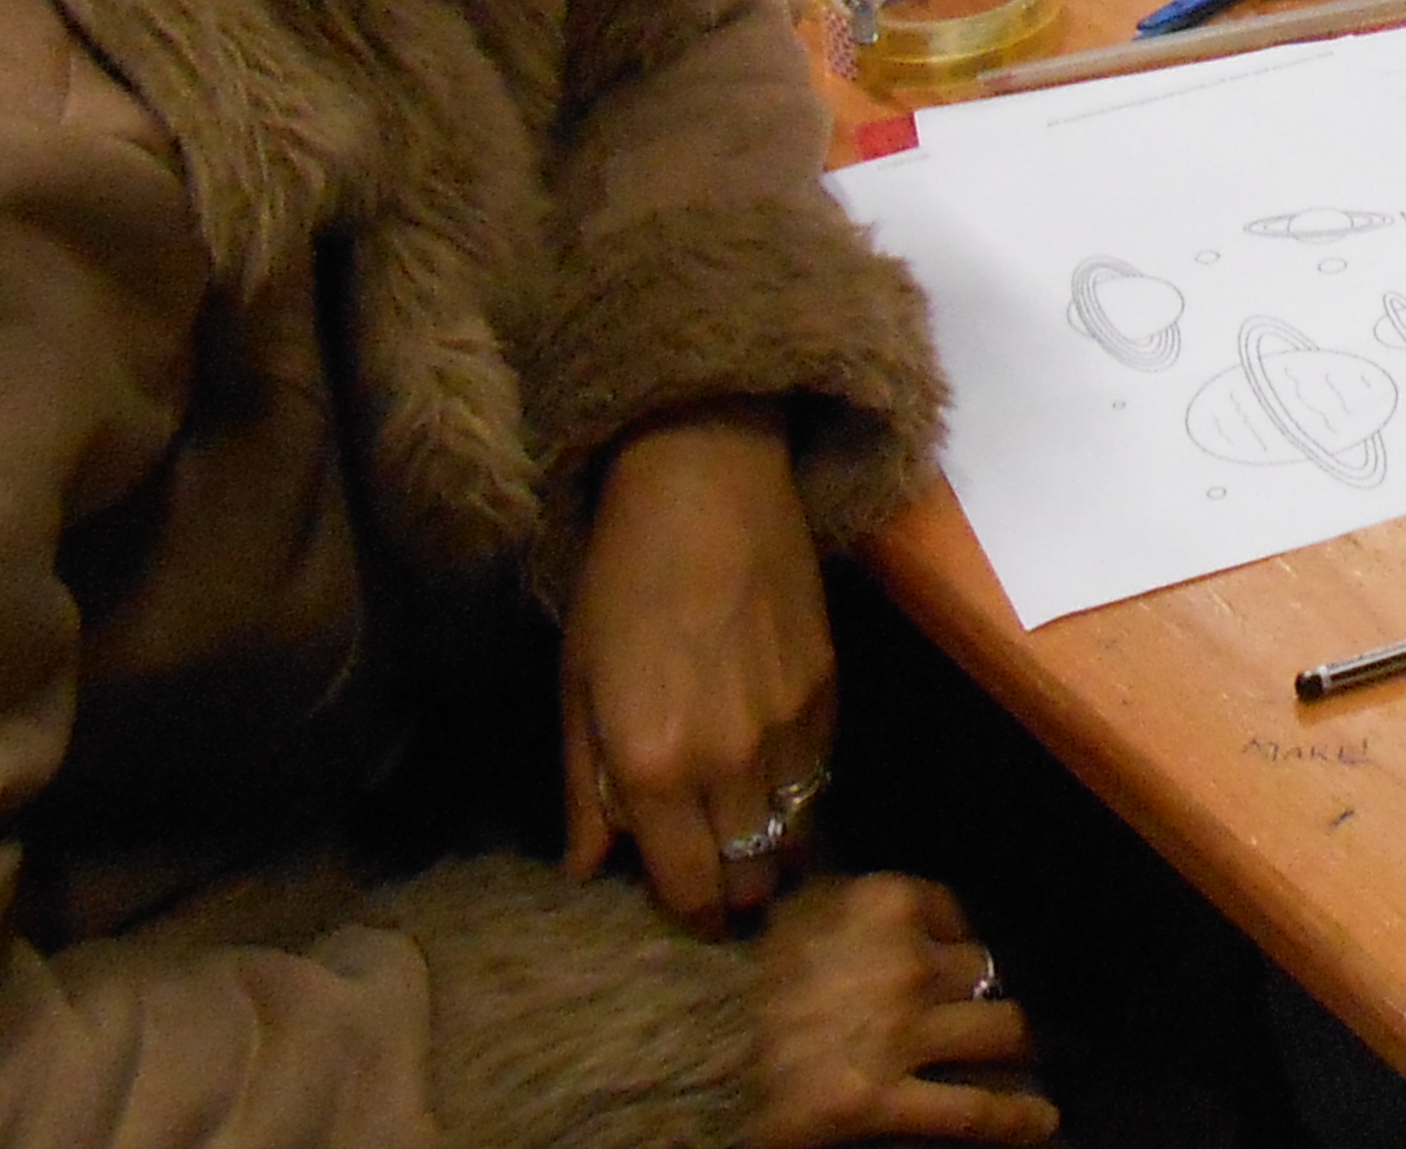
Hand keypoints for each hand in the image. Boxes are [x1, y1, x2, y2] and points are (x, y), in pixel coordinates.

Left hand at [563, 403, 836, 930]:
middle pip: (751, 877)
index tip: (688, 915)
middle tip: (720, 886)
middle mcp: (728, 764)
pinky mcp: (829, 692)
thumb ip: (584, 789)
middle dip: (735, 895)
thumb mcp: (576, 689)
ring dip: (774, 854)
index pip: (690, 890)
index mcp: (652, 767)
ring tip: (754, 848)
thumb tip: (589, 872)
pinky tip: (777, 783)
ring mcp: (789, 729)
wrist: (707, 488)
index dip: (691, 917)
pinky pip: (822, 779)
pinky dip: (801, 798)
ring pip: (796, 837)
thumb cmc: (620, 585)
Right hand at [750, 878, 1050, 1147]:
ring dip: (1018, 1048)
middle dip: (991, 994)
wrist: (677, 1053)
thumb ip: (852, 907)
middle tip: (1003, 1016)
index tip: (961, 963)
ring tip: (1029, 1062)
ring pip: (1001, 1032)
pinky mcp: (877, 1102)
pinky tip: (1042, 1124)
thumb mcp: (796, 914)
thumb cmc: (734, 982)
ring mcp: (895, 1032)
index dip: (959, 943)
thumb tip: (913, 916)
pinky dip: (1017, 1118)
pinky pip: (975, 1111)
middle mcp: (901, 959)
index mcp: (880, 902)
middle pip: (985, 972)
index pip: (954, 913)